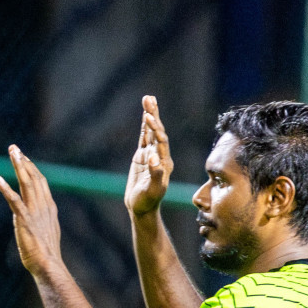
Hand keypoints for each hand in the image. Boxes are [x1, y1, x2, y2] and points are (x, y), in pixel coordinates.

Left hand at [0, 145, 63, 278]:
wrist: (48, 265)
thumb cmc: (44, 253)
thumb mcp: (43, 231)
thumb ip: (37, 219)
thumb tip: (26, 215)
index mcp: (48, 207)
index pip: (40, 182)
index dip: (32, 168)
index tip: (23, 157)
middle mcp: (43, 206)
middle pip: (34, 178)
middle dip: (24, 161)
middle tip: (14, 148)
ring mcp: (35, 212)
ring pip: (27, 184)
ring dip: (19, 167)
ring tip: (12, 154)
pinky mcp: (25, 220)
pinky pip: (15, 201)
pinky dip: (6, 189)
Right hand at [124, 94, 172, 217]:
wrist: (142, 208)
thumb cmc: (147, 201)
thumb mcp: (152, 190)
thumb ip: (155, 174)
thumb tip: (153, 157)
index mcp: (164, 162)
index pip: (161, 141)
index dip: (155, 128)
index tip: (148, 117)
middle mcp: (160, 155)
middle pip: (157, 131)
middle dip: (153, 115)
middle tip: (149, 99)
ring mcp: (151, 154)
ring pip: (150, 132)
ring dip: (149, 116)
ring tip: (148, 99)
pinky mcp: (142, 157)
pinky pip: (144, 138)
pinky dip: (144, 126)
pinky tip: (144, 115)